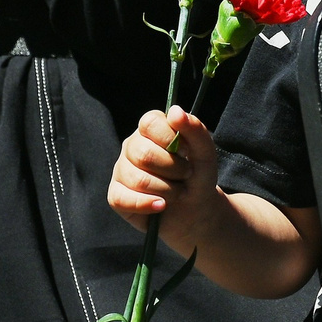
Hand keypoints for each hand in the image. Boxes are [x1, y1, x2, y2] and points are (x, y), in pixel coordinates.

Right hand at [109, 106, 219, 236]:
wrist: (195, 210)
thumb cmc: (197, 176)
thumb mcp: (205, 153)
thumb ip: (195, 129)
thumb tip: (175, 111)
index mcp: (151, 129)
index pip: (149, 123)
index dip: (170, 139)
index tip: (187, 151)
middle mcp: (132, 146)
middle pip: (143, 154)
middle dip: (172, 170)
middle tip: (185, 175)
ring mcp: (122, 170)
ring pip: (137, 180)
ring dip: (166, 190)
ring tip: (176, 192)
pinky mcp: (116, 195)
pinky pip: (123, 200)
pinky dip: (147, 204)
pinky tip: (161, 205)